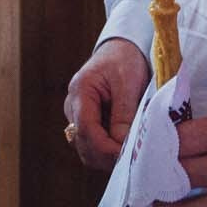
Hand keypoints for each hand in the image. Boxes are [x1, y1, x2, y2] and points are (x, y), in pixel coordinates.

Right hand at [63, 38, 149, 170]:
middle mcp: (73, 107)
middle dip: (107, 156)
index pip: (85, 129)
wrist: (121, 49)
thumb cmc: (125, 59)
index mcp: (80, 92)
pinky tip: (126, 147)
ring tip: (131, 152)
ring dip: (108, 156)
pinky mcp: (88, 123)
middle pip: (83, 144)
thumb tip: (122, 143)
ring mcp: (78, 117)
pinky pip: (95, 145)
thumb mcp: (128, 82)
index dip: (105, 148)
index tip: (126, 155)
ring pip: (87, 150)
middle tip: (133, 158)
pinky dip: (109, 151)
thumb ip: (124, 113)